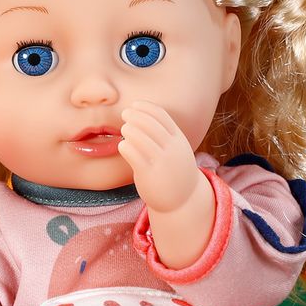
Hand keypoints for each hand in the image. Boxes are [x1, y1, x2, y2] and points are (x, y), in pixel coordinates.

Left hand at [117, 100, 202, 214]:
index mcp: (179, 140)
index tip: (135, 105)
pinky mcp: (149, 174)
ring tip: (124, 129)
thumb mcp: (177, 149)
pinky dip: (125, 146)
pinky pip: (133, 155)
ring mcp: (162, 162)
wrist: (182, 200)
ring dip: (129, 129)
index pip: (161, 116)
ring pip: (139, 137)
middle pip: (149, 124)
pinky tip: (123, 145)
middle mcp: (172, 149)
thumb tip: (142, 117)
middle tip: (125, 114)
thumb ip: (165, 135)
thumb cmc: (174, 171)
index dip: (146, 107)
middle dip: (134, 115)